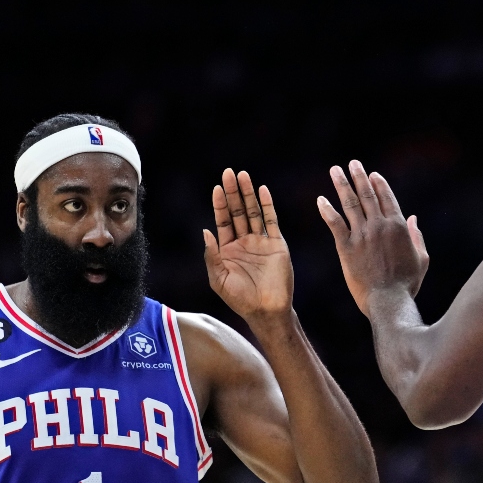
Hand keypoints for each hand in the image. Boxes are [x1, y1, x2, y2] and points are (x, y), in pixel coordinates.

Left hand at [204, 169, 292, 319]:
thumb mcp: (218, 279)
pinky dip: (268, 206)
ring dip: (248, 194)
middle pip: (238, 211)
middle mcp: (244, 242)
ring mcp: (261, 242)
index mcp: (228, 249)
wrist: (266, 310)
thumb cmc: (240, 299)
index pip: (223, 221)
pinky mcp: (277, 244)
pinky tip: (262, 191)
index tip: (217, 188)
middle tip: (229, 172)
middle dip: (233, 192)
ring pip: (253, 212)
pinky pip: (271, 221)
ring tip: (243, 175)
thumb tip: (206, 230)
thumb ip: (212, 255)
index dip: (220, 204)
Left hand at [317, 160, 429, 317]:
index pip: (387, 198)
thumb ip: (418, 237)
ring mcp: (362, 235)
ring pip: (350, 203)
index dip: (379, 184)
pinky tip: (320, 199)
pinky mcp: (346, 248)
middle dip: (359, 176)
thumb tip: (414, 218)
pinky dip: (327, 210)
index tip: (372, 174)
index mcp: (399, 227)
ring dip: (342, 184)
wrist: (388, 301)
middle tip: (352, 163)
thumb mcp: (421, 259)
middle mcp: (379, 226)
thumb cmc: (407, 284)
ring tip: (335, 170)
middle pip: (367, 195)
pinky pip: (335, 224)